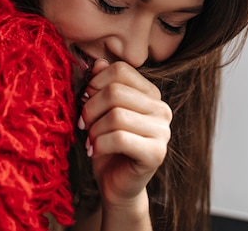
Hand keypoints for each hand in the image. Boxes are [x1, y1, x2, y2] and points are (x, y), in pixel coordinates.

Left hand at [79, 59, 172, 209]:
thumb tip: (98, 62)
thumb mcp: (100, 111)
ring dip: (94, 129)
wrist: (116, 185)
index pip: (120, 70)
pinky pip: (119, 138)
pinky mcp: (156, 153)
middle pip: (116, 92)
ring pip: (116, 115)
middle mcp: (162, 109)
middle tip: (84, 124)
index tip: (85, 100)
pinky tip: (95, 151)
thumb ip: (100, 85)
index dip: (96, 82)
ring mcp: (163, 131)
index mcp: (151, 94)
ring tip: (91, 140)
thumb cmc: (107, 145)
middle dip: (91, 108)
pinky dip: (99, 144)